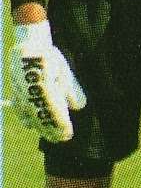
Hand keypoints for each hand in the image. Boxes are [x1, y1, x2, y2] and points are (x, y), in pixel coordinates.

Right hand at [8, 20, 85, 141]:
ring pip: (29, 114)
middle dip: (52, 130)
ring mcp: (20, 93)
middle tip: (61, 140)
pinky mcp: (14, 91)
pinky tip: (31, 126)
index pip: (54, 111)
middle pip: (41, 116)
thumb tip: (79, 107)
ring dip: (40, 127)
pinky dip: (25, 118)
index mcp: (44, 86)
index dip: (61, 125)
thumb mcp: (64, 71)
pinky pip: (18, 108)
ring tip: (50, 136)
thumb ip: (71, 89)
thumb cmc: (49, 58)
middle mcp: (30, 92)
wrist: (27, 46)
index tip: (68, 135)